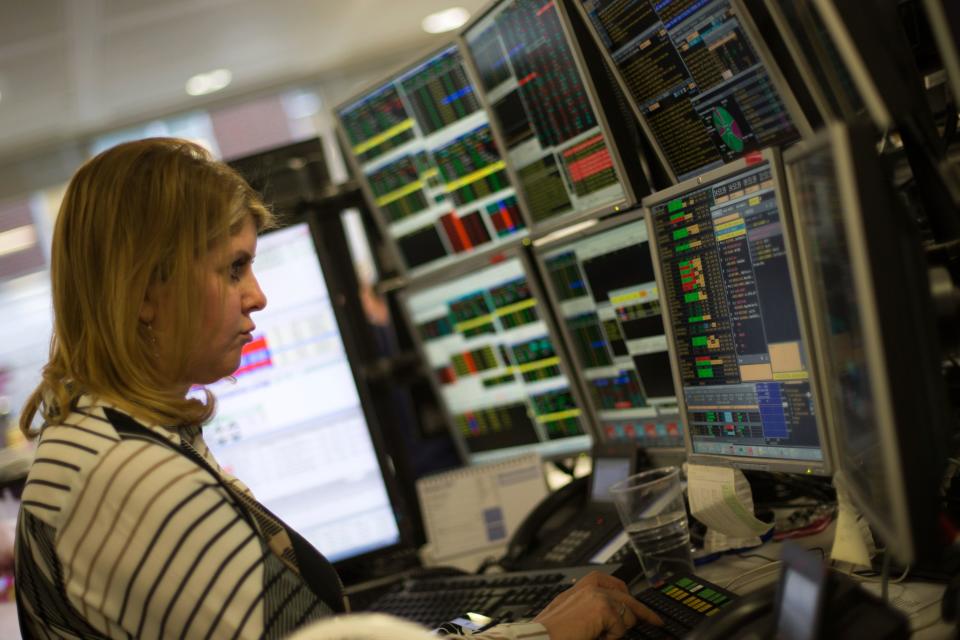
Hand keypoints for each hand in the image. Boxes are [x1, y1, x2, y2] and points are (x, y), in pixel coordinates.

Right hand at [532, 571, 662, 639]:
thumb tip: (612, 618)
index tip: (642, 608)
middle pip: (627, 596)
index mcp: (581, 587)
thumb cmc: (552, 632)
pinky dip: (612, 637)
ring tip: (597, 635)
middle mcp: (590, 586)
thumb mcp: (572, 615)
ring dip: (618, 630)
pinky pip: (621, 628)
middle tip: (656, 621)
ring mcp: (598, 594)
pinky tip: (595, 637)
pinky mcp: (603, 607)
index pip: (613, 584)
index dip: (629, 597)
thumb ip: (590, 610)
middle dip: (642, 612)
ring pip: (627, 614)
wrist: (541, 638)